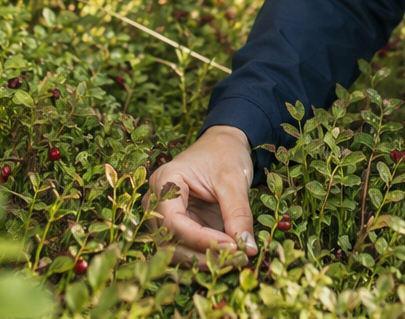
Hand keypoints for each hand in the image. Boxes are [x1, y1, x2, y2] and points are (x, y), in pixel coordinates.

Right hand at [146, 125, 256, 266]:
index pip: (173, 221)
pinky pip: (186, 248)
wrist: (224, 145)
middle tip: (237, 258)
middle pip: (169, 240)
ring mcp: (166, 215)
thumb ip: (238, 214)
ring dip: (204, 260)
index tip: (232, 247)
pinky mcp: (180, 226)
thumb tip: (247, 249)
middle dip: (202, 254)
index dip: (201, 239)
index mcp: (165, 181)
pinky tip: (229, 257)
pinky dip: (206, 256)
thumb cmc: (225, 154)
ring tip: (236, 259)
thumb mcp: (234, 181)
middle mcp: (157, 201)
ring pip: (175, 250)